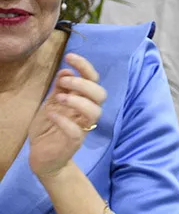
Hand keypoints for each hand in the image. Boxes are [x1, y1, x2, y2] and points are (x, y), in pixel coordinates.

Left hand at [28, 54, 106, 178]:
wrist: (43, 157)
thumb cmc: (49, 128)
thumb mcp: (51, 103)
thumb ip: (60, 89)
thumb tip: (67, 70)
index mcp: (83, 101)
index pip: (93, 81)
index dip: (85, 67)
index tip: (70, 57)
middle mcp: (86, 114)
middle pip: (100, 95)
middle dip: (83, 84)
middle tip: (64, 82)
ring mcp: (83, 128)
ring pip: (94, 112)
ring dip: (78, 100)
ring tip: (59, 98)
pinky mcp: (74, 142)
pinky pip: (75, 131)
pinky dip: (63, 119)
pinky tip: (51, 113)